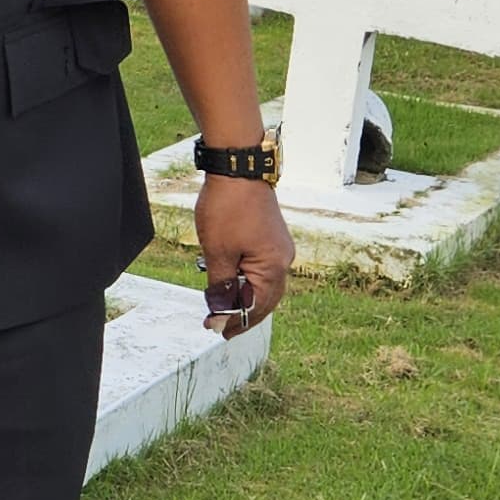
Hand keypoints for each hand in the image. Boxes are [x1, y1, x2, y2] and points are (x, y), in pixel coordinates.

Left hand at [193, 175, 293, 335]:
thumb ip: (221, 286)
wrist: (238, 169)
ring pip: (264, 284)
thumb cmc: (228, 208)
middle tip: (220, 325)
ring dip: (245, 297)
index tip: (216, 330)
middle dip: (243, 314)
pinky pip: (263, 269)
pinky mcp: (272, 237)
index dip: (237, 322)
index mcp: (273, 268)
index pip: (257, 307)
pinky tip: (232, 281)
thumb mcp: (218, 253)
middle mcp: (283, 260)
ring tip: (223, 306)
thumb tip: (221, 313)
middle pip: (266, 299)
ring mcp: (279, 248)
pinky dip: (248, 280)